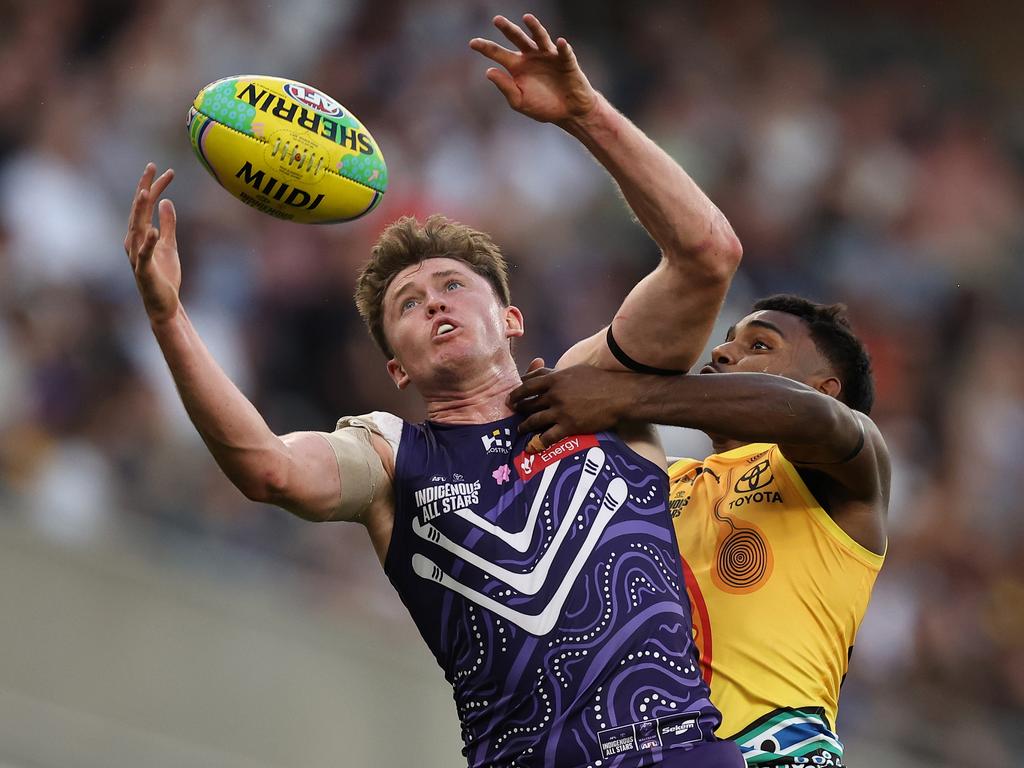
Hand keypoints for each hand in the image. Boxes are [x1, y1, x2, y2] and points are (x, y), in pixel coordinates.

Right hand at [123, 163, 179, 323]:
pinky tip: (153, 230)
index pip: (145, 205)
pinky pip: (145, 254)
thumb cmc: (165, 275)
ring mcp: (137, 255)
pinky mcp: (144, 270)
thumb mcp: (170, 245)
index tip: (164, 170)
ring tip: (147, 192)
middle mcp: (134, 241)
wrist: (164, 303)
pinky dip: (148, 242)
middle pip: (138, 210)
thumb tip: (166, 201)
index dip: (154, 186)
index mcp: (139, 234)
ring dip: (141, 210)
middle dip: (145, 188)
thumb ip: (168, 224)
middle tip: (152, 167)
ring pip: (137, 228)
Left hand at [470, 14, 596, 126]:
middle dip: (507, 29)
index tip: (472, 43)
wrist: (568, 113)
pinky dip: (563, 47)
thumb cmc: (543, 106)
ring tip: (527, 18)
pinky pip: (564, 53)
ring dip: (534, 27)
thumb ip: (505, 86)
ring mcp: (548, 56)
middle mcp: (531, 57)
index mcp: (517, 66)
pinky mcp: (566, 61)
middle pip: (517, 38)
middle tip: (496, 20)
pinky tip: (560, 42)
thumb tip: (489, 71)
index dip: (485, 47)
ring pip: (540, 38)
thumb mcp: (519, 101)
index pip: (498, 53)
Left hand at [509, 364, 628, 451]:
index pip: (527, 386)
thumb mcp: (574, 371)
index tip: (511, 399)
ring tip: (520, 429)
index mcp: (555, 379)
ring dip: (524, 426)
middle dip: (519, 411)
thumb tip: (537, 372)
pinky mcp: (569, 427)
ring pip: (534, 421)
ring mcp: (561, 412)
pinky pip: (547, 437)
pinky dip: (537, 443)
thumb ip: (554, 373)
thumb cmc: (599, 380)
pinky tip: (531, 447)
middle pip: (529, 404)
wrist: (619, 395)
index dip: (516, 394)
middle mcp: (555, 395)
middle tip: (514, 415)